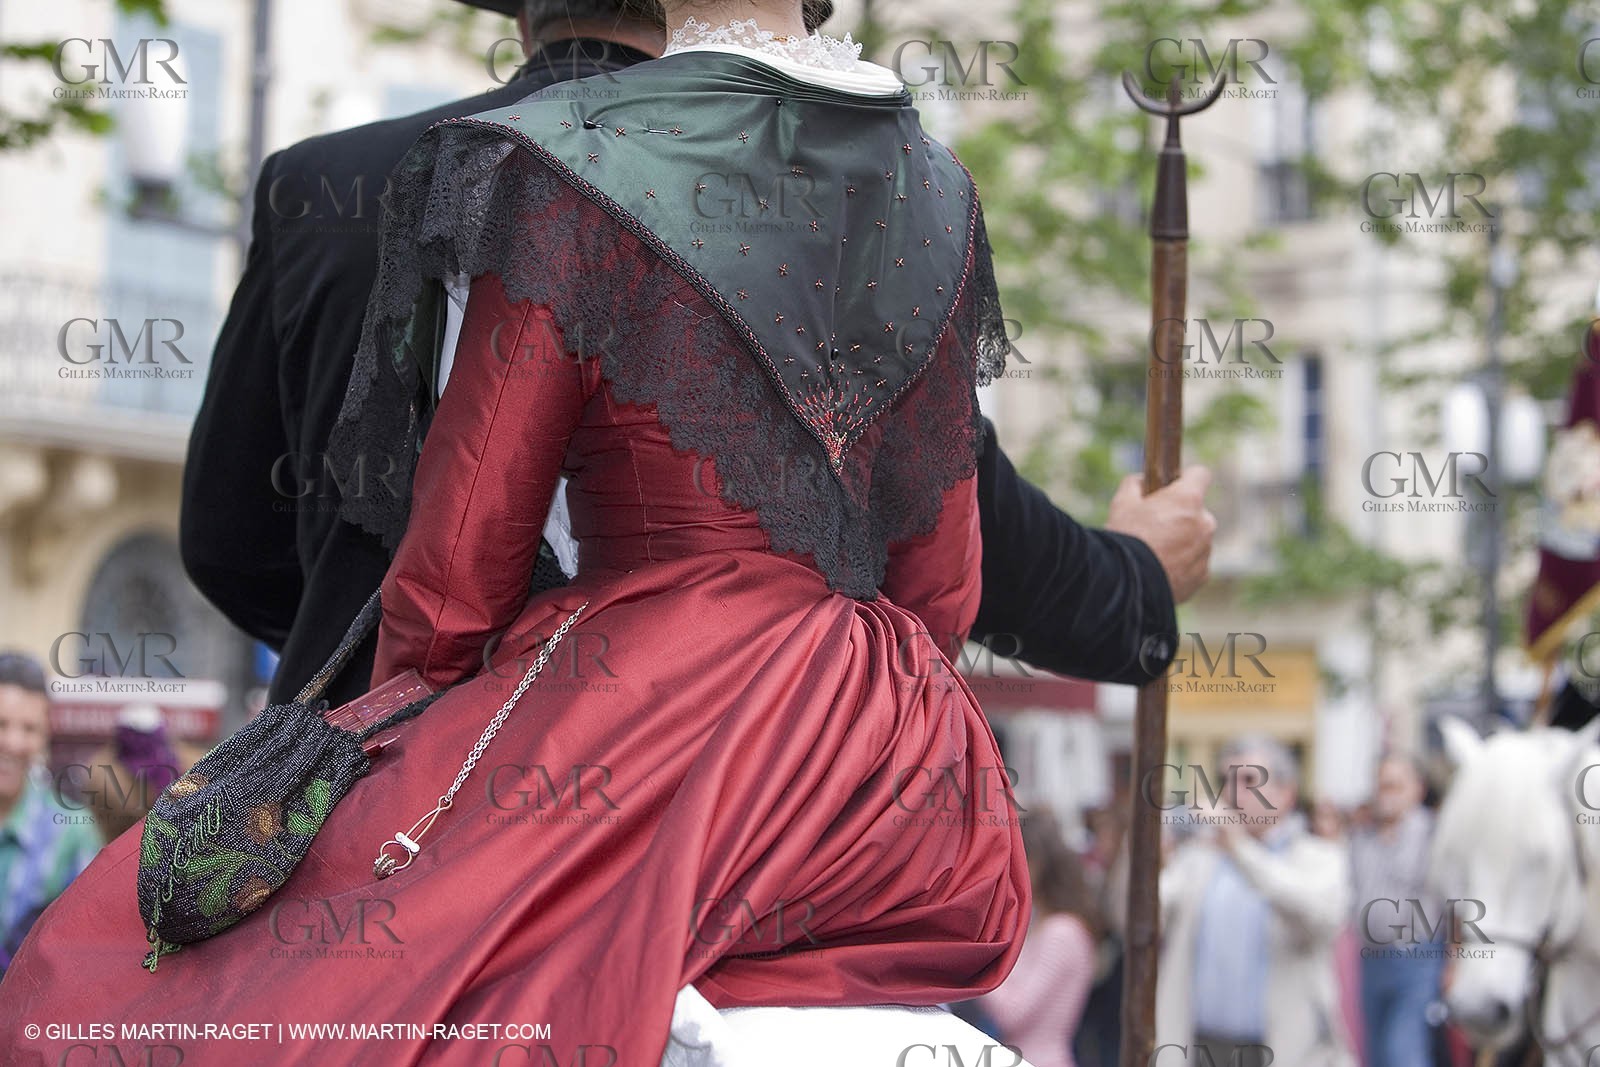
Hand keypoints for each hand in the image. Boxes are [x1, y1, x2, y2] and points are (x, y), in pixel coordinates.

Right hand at [1105, 465, 1215, 603]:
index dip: (1186, 477)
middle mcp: (1204, 523)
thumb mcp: (1122, 503)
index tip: (1175, 484)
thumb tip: (1140, 481)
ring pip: (1196, 538)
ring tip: (1154, 553)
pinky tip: (1160, 569)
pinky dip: (1182, 564)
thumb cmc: (1125, 538)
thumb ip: (1134, 484)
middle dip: (1180, 515)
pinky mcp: (1203, 574)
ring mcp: (1206, 550)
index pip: (1200, 474)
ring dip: (1182, 541)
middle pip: (1197, 511)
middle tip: (1155, 526)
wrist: (1128, 584)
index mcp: (1187, 500)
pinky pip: (1195, 563)